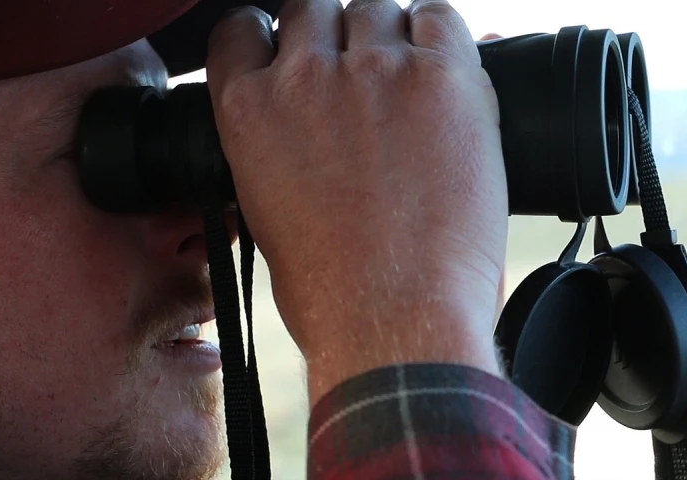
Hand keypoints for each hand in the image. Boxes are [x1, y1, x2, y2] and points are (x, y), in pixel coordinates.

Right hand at [207, 0, 508, 403]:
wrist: (395, 319)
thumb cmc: (331, 289)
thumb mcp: (267, 213)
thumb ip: (273, 149)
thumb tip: (300, 128)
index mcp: (248, 111)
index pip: (243, 29)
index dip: (269, 35)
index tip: (289, 49)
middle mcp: (304, 76)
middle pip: (313, 8)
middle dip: (331, 36)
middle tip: (356, 76)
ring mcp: (376, 70)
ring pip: (376, 9)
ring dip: (387, 37)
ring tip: (405, 86)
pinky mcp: (443, 79)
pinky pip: (439, 18)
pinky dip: (438, 36)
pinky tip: (441, 75)